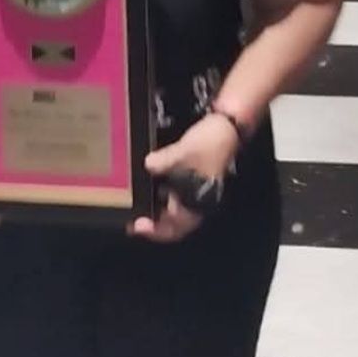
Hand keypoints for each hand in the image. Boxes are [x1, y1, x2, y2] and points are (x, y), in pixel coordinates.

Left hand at [128, 113, 239, 242]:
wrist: (227, 125)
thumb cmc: (211, 143)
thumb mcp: (185, 151)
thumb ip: (164, 161)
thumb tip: (147, 165)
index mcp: (197, 203)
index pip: (174, 229)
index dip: (155, 232)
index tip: (137, 225)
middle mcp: (195, 201)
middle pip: (169, 220)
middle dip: (150, 218)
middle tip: (130, 214)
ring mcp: (192, 188)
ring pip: (168, 204)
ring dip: (152, 201)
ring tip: (134, 195)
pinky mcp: (188, 175)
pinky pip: (169, 187)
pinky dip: (157, 185)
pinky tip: (145, 176)